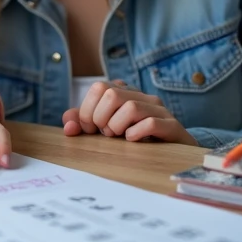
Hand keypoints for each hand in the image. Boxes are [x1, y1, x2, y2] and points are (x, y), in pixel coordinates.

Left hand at [61, 80, 197, 145]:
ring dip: (117, 126)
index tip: (90, 129)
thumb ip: (84, 124)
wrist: (172, 154)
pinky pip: (150, 123)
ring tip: (119, 137)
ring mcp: (158, 110)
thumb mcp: (105, 129)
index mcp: (125, 92)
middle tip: (106, 133)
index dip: (88, 110)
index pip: (98, 87)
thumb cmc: (134, 140)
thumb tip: (68, 126)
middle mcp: (142, 96)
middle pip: (112, 94)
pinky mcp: (171, 126)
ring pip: (130, 107)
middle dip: (101, 118)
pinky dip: (135, 134)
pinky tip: (133, 141)